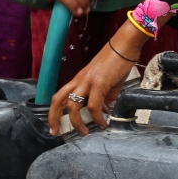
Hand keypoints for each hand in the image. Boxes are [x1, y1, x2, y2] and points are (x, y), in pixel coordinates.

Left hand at [48, 20, 146, 135]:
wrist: (124, 46)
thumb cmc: (117, 61)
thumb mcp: (108, 81)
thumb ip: (105, 96)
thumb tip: (105, 110)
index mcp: (79, 79)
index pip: (60, 96)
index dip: (54, 111)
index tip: (55, 126)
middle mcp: (79, 80)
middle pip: (58, 99)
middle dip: (53, 117)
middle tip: (55, 132)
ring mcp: (87, 81)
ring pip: (72, 105)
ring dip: (76, 122)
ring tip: (84, 132)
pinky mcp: (99, 83)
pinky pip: (94, 105)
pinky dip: (97, 117)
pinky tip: (103, 123)